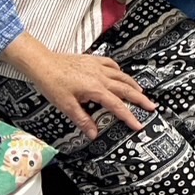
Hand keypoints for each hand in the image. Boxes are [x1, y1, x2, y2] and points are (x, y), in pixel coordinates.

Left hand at [31, 52, 156, 137]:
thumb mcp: (66, 106)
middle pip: (126, 88)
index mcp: (96, 89)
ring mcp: (98, 66)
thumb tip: (94, 134)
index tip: (139, 125)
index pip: (117, 106)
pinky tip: (120, 74)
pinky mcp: (93, 60)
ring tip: (141, 92)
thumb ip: (83, 120)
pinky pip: (112, 64)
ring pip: (121, 75)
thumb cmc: (52, 84)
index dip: (129, 117)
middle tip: (152, 107)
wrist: (43, 63)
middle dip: (140, 99)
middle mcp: (101, 76)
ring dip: (133, 84)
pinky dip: (119, 71)